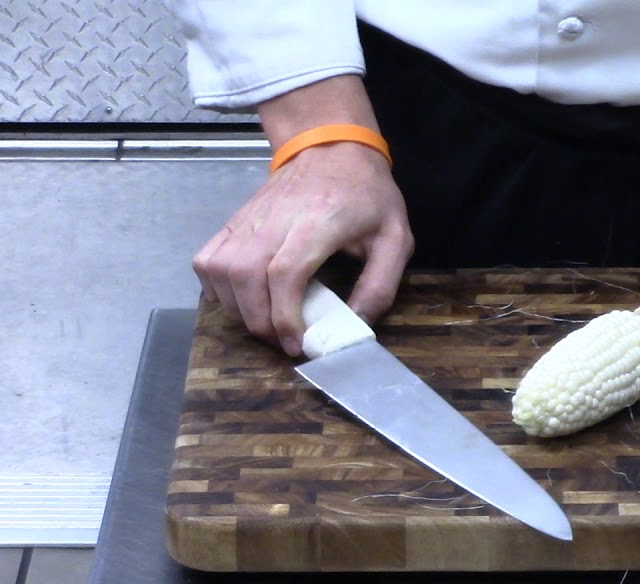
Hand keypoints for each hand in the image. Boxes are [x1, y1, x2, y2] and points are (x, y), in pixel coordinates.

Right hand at [192, 75, 413, 356]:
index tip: (296, 343)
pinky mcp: (234, 221)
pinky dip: (216, 288)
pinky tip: (241, 302)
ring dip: (237, 309)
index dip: (284, 315)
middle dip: (260, 321)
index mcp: (319, 221)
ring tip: (265, 325)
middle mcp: (276, 219)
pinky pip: (207, 260)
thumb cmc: (367, 194)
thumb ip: (381, 285)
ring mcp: (249, 219)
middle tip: (283, 342)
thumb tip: (357, 325)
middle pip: (246, 277)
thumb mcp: (396, 238)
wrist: (332, 148)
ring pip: (221, 270)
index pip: (284, 273)